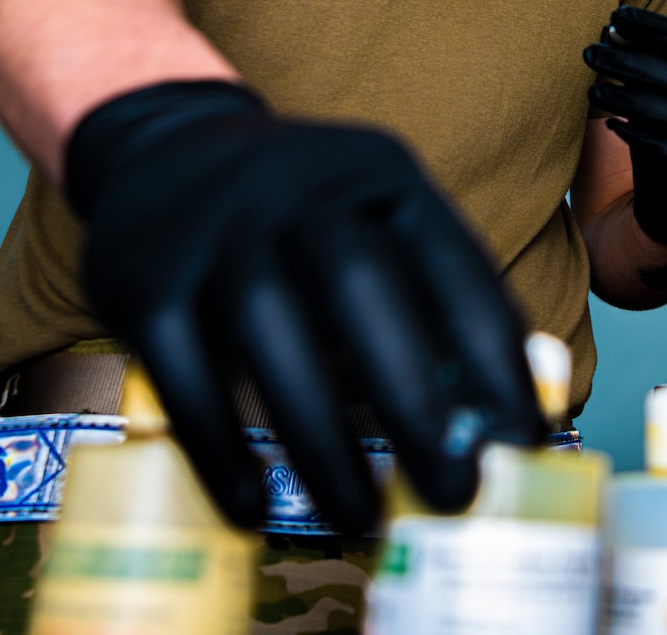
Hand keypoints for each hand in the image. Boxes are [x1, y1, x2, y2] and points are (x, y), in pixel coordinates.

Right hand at [66, 80, 543, 532]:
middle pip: (360, 286)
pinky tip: (252, 506)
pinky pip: (182, 367)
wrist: (165, 150)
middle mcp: (298, 189)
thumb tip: (493, 415)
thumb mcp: (373, 215)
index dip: (492, 350)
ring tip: (360, 517)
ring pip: (270, 325)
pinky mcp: (143, 277)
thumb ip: (430, 293)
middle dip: (414, 397)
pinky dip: (218, 444)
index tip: (523, 434)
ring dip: (320, 433)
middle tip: (453, 491)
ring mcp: (216, 228)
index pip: (448, 259)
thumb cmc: (300, 215)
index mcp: (379, 175)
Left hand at [583, 7, 666, 249]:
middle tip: (592, 53)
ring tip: (594, 91)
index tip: (617, 15)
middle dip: (633, 62)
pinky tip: (612, 126)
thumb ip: (643, 64)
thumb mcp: (658, 94)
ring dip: (630, 99)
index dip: (654, 27)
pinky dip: (638, 135)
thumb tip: (611, 31)